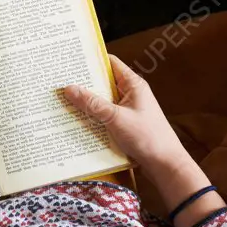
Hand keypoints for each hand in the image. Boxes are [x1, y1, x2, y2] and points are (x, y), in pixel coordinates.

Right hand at [63, 56, 220, 226]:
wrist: (166, 165)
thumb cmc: (147, 137)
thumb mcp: (116, 118)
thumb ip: (92, 103)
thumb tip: (69, 88)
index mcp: (133, 84)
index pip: (110, 63)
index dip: (91, 60)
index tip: (71, 60)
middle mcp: (130, 93)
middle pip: (103, 82)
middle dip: (84, 83)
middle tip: (60, 82)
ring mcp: (128, 109)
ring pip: (102, 100)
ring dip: (87, 102)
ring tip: (63, 100)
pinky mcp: (125, 124)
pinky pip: (105, 115)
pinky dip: (93, 117)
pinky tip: (77, 121)